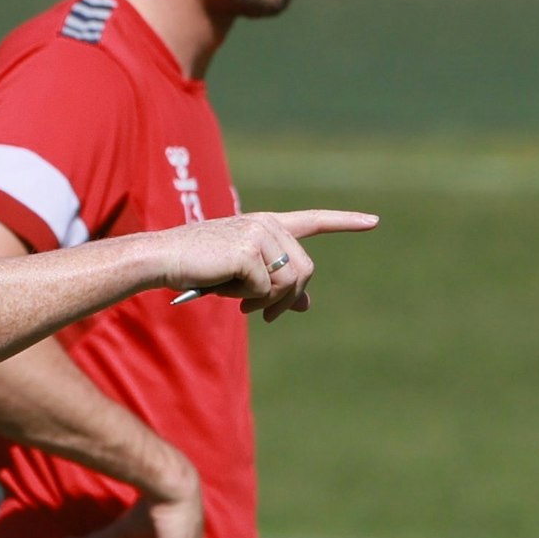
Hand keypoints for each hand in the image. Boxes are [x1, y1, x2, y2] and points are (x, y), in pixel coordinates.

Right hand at [168, 209, 377, 317]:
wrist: (164, 259)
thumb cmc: (200, 268)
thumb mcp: (243, 279)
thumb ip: (276, 286)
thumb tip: (306, 304)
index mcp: (267, 224)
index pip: (313, 221)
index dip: (344, 223)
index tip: (373, 222)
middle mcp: (267, 224)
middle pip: (305, 270)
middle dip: (289, 299)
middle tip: (268, 316)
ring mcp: (259, 235)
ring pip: (289, 282)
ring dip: (267, 303)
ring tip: (241, 304)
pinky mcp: (247, 251)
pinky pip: (264, 290)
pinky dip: (247, 299)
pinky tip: (224, 290)